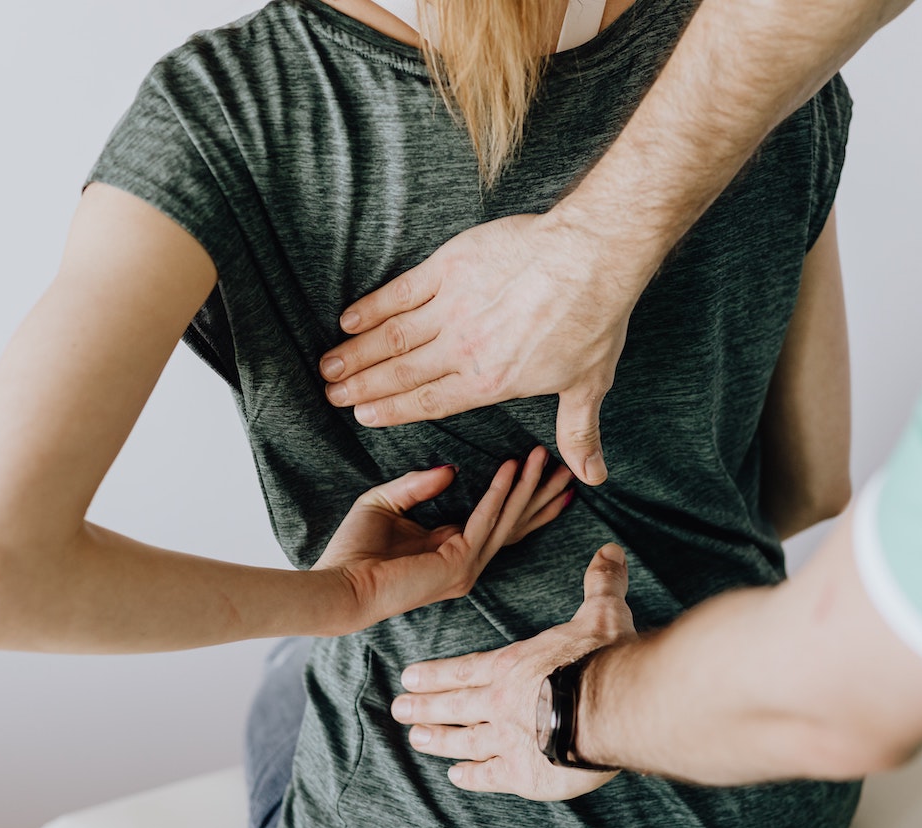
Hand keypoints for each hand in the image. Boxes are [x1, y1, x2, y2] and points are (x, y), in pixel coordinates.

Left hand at [315, 446, 573, 631]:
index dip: (523, 496)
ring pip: (508, 520)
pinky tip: (510, 468)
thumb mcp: (386, 503)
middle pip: (516, 523)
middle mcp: (466, 561)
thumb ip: (417, 485)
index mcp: (451, 549)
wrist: (339, 585)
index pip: (499, 521)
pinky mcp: (458, 564)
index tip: (543, 470)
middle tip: (568, 467)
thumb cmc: (353, 551)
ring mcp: (466, 567)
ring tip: (544, 456)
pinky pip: (485, 521)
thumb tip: (452, 469)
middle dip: (542, 494)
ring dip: (528, 487)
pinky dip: (499, 492)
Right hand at [318, 214, 656, 485]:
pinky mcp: (449, 268)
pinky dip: (372, 307)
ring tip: (328, 366)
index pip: (429, 402)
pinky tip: (349, 319)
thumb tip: (592, 476)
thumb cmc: (593, 321)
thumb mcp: (588, 385)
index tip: (363, 415)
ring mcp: (452, 307)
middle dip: (362, 386)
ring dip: (356, 353)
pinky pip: (400, 292)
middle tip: (332, 395)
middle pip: (400, 373)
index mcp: (490, 382)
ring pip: (392, 337)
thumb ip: (578, 433)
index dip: (392, 410)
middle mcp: (462, 350)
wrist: (589, 258)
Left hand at [392, 543, 636, 800]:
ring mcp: (506, 740)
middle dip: (424, 707)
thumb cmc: (603, 658)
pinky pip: (489, 775)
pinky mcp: (522, 774)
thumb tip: (609, 550)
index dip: (436, 674)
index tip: (409, 677)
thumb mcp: (602, 613)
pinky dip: (471, 776)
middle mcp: (500, 702)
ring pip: (462, 740)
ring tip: (416, 741)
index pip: (465, 670)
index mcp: (512, 666)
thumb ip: (601, 584)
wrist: (610, 707)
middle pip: (454, 705)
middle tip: (398, 710)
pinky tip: (457, 776)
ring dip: (438, 740)